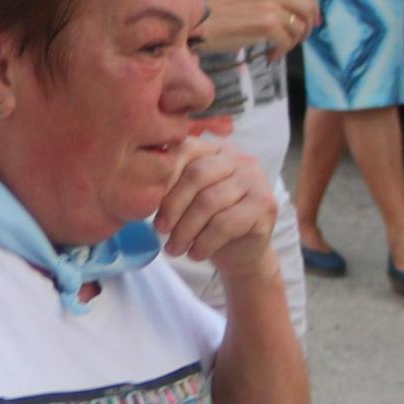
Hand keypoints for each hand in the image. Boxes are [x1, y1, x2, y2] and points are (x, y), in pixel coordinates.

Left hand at [155, 140, 282, 299]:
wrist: (241, 254)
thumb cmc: (207, 223)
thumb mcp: (185, 201)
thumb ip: (170, 186)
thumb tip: (138, 186)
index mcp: (214, 150)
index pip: (183, 151)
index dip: (163, 178)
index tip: (148, 205)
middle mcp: (239, 159)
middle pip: (196, 175)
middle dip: (172, 207)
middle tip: (159, 230)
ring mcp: (255, 180)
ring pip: (209, 202)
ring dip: (186, 230)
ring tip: (174, 249)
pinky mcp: (265, 205)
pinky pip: (226, 223)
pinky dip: (204, 242)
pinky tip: (196, 253)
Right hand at [202, 0, 323, 53]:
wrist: (199, 25)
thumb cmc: (220, 15)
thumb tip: (297, 12)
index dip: (314, 8)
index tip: (311, 23)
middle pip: (307, 7)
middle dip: (307, 27)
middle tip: (298, 41)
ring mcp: (270, 5)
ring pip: (299, 26)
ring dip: (292, 43)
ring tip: (278, 49)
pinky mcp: (266, 24)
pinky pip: (287, 41)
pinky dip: (281, 52)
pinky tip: (270, 56)